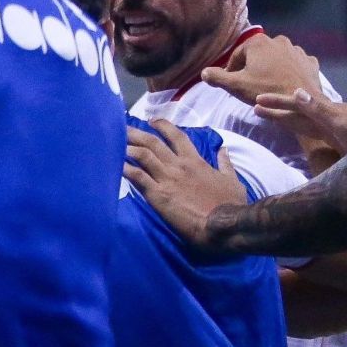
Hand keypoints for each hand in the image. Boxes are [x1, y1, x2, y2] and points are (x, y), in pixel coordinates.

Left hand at [123, 119, 247, 248]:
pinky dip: (125, 169)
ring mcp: (167, 179)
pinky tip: (115, 165)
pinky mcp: (158, 195)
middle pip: (152, 142)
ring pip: (142, 155)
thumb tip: (224, 150)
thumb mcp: (233, 180)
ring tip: (113, 143)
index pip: (177, 136)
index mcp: (195, 161)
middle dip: (136, 133)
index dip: (163, 126)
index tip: (151, 121)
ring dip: (127, 148)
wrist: (224, 225)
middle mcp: (178, 165)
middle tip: (121, 128)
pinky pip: (137, 177)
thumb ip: (226, 164)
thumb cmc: (231, 204)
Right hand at [202, 34, 321, 105]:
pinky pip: (294, 64)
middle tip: (249, 84)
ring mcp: (297, 50)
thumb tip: (204, 72)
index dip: (232, 69)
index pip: (238, 54)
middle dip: (252, 67)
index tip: (232, 82)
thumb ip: (217, 77)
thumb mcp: (236, 86)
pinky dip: (289, 70)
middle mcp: (278, 40)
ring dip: (270, 67)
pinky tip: (286, 82)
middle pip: (258, 54)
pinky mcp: (310, 62)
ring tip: (268, 85)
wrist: (301, 104)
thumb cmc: (265, 91)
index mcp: (258, 42)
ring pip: (277, 58)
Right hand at [255, 89, 346, 153]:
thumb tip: (296, 92)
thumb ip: (319, 109)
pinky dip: (300, 128)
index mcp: (331, 112)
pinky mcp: (341, 142)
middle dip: (278, 109)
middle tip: (255, 105)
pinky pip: (314, 132)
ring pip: (305, 122)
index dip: (278, 103)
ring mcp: (336, 130)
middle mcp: (332, 119)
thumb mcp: (342, 123)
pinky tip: (299, 129)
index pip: (298, 104)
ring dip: (286, 118)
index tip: (256, 101)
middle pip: (299, 112)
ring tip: (269, 115)